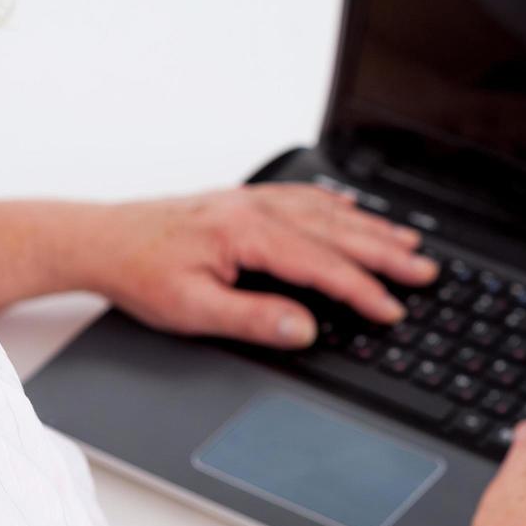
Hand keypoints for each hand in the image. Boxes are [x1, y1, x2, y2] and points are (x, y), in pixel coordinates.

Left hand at [74, 183, 438, 347]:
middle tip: (425, 270)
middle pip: (336, 231)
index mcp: (247, 233)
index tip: (393, 309)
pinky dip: (336, 205)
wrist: (101, 239)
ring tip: (407, 241)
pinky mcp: (241, 201)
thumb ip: (252, 318)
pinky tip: (350, 210)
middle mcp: (255, 210)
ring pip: (326, 211)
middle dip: (385, 253)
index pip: (322, 265)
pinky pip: (303, 197)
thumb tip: (303, 328)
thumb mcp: (192, 309)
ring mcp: (250, 202)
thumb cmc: (139, 271)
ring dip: (369, 227)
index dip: (363, 290)